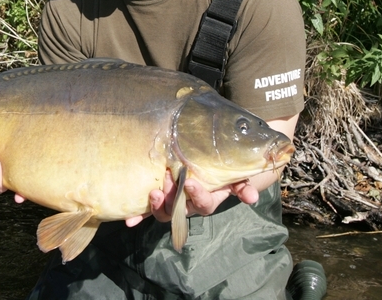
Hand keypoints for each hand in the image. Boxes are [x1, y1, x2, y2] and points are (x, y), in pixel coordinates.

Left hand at [123, 169, 259, 226]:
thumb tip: (252, 197)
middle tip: (166, 184)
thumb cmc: (226, 168)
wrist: (214, 162)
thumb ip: (243, 185)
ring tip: (152, 194)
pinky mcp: (161, 197)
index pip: (203, 203)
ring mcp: (174, 202)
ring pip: (164, 212)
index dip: (197, 195)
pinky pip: (148, 209)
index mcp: (208, 198)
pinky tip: (129, 221)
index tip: (190, 182)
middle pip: (179, 211)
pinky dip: (139, 215)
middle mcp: (189, 204)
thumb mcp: (237, 175)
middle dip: (172, 201)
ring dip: (156, 206)